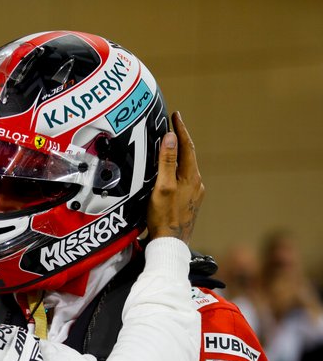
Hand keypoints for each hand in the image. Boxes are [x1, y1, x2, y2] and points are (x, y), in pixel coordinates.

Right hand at [147, 111, 204, 241]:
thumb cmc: (164, 217)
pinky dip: (176, 172)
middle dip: (180, 141)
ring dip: (178, 157)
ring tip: (168, 148)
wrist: (170, 245)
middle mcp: (196, 184)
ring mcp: (194, 195)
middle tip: (172, 127)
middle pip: (188, 156)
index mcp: (191, 177)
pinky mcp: (188, 204)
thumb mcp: (162, 186)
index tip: (176, 115)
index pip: (187, 147)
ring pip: (185, 169)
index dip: (181, 130)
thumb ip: (167, 161)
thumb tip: (172, 137)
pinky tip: (168, 176)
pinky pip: (182, 181)